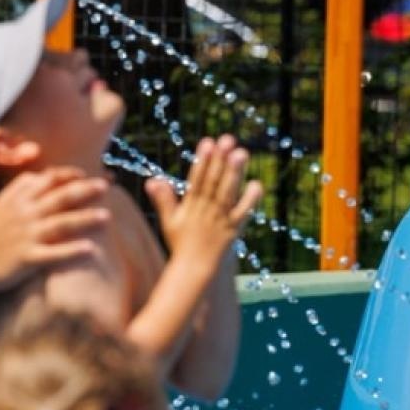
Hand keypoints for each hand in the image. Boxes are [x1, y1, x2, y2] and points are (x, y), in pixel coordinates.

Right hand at [0, 167, 109, 289]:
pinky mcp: (27, 259)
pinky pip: (52, 254)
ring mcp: (27, 237)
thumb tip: (42, 174)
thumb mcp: (2, 204)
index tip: (87, 175)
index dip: (69, 175)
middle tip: (105, 186)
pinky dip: (71, 251)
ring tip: (106, 216)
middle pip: (59, 198)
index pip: (48, 179)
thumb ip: (20, 187)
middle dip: (84, 191)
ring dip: (84, 219)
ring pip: (60, 224)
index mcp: (20, 199)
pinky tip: (90, 249)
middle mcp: (25, 215)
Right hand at [145, 135, 262, 272]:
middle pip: (213, 182)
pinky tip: (257, 184)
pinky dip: (250, 200)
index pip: (196, 179)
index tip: (207, 142)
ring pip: (228, 193)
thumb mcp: (168, 221)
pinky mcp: (233, 229)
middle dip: (220, 160)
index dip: (203, 160)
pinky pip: (243, 213)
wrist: (194, 270)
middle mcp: (206, 210)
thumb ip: (163, 199)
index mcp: (190, 206)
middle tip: (228, 139)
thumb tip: (152, 179)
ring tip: (241, 152)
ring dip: (234, 173)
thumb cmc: (181, 244)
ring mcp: (220, 220)